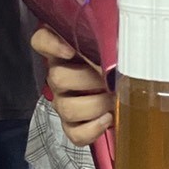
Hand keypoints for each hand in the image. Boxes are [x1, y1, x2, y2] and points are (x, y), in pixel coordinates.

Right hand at [31, 26, 113, 146]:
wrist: (127, 87)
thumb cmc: (118, 61)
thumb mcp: (114, 42)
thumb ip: (110, 35)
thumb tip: (121, 39)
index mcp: (66, 49)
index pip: (41, 40)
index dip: (51, 45)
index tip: (71, 50)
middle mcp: (59, 74)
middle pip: (57, 77)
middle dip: (89, 80)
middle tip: (110, 79)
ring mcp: (63, 100)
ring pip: (65, 107)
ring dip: (94, 105)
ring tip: (112, 99)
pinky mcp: (72, 124)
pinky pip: (74, 133)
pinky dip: (92, 128)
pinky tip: (107, 118)